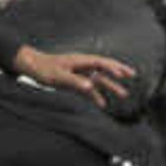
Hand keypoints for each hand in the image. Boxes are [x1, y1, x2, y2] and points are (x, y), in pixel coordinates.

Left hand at [15, 46, 133, 104]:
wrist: (32, 67)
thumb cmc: (44, 68)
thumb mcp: (59, 76)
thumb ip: (75, 81)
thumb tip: (91, 86)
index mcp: (80, 60)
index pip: (100, 62)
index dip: (113, 67)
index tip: (124, 74)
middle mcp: (82, 65)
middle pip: (104, 68)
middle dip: (118, 72)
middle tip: (133, 75)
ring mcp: (79, 73)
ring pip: (98, 79)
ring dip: (111, 86)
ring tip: (124, 94)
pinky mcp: (74, 81)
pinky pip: (89, 89)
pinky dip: (96, 95)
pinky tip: (103, 104)